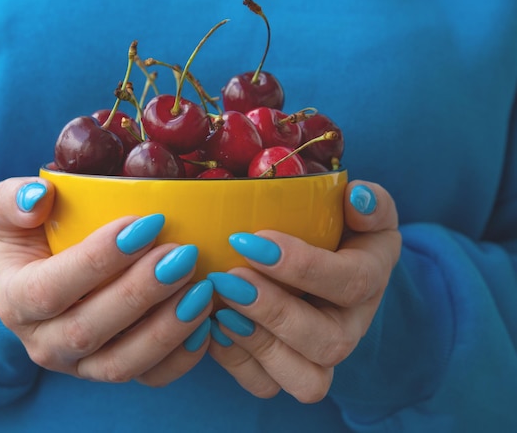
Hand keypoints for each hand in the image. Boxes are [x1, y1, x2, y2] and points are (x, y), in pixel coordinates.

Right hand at [0, 177, 212, 385]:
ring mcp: (81, 364)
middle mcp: (45, 343)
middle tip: (182, 254)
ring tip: (201, 289)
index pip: (50, 289)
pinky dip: (181, 357)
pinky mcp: (115, 369)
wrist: (44, 274)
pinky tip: (204, 322)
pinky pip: (150, 377)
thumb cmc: (32, 236)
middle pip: (89, 330)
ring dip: (165, 328)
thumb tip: (38, 198)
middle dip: (141, 292)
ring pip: (122, 363)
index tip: (145, 223)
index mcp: (15, 301)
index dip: (98, 259)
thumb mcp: (8, 210)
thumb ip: (11, 200)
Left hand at [207, 180, 400, 402]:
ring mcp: (321, 355)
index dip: (301, 266)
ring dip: (257, 344)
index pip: (351, 282)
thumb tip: (356, 199)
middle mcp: (353, 326)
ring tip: (220, 308)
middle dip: (274, 312)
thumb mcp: (360, 208)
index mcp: (371, 278)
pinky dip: (236, 361)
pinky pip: (267, 385)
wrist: (322, 262)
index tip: (249, 240)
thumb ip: (369, 202)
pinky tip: (213, 326)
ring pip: (306, 380)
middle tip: (227, 279)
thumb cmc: (336, 229)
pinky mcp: (290, 370)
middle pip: (329, 342)